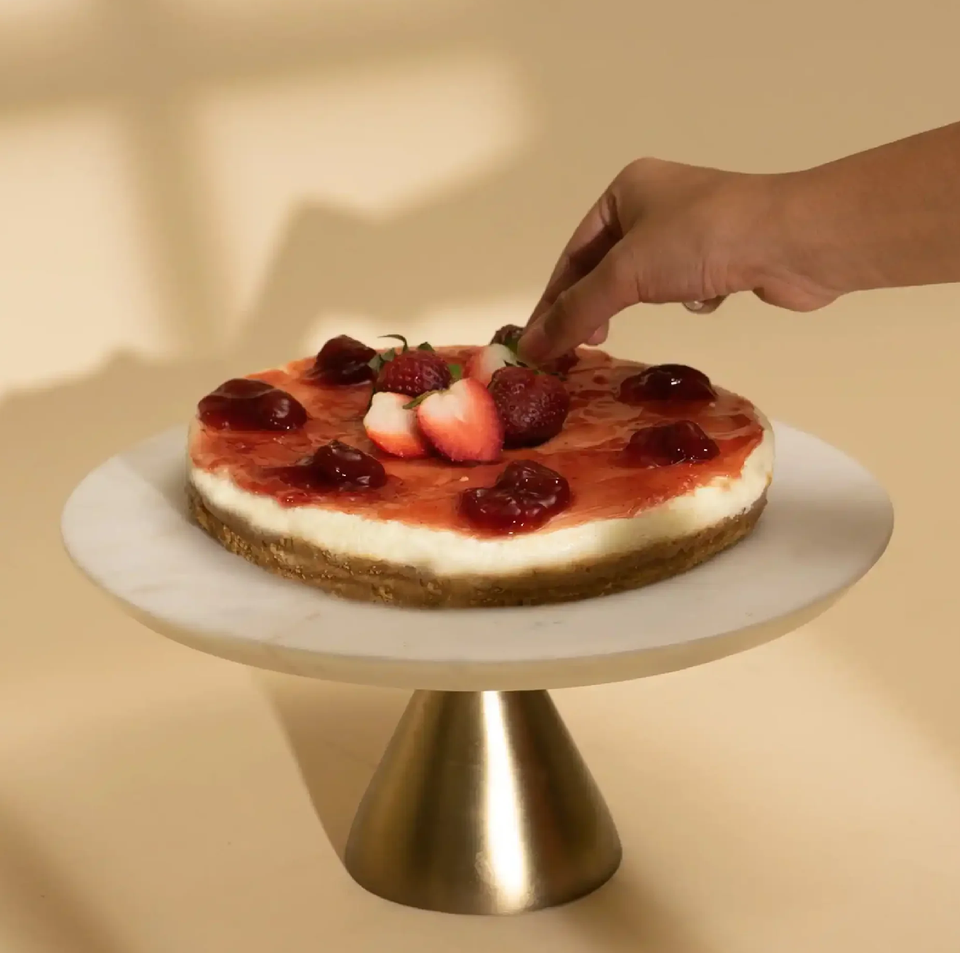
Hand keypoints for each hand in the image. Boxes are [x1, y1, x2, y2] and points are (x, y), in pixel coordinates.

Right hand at [519, 158, 837, 361]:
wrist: (791, 240)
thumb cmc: (700, 240)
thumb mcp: (625, 274)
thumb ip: (575, 312)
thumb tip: (532, 347)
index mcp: (627, 190)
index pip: (574, 252)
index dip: (553, 298)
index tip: (539, 342)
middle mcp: (657, 202)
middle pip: (606, 266)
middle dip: (592, 306)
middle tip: (580, 345)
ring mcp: (694, 227)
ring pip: (645, 277)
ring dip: (637, 300)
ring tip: (624, 328)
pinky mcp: (725, 254)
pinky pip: (684, 283)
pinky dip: (684, 298)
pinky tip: (699, 300)